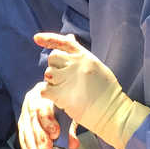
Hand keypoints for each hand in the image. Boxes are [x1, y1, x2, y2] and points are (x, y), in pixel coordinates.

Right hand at [17, 81, 77, 148]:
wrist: (60, 93)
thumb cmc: (64, 102)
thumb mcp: (69, 112)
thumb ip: (70, 128)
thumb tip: (73, 143)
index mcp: (46, 90)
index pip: (44, 104)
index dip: (48, 120)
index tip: (55, 133)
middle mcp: (33, 98)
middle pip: (33, 116)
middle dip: (39, 134)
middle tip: (47, 146)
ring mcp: (26, 108)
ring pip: (26, 125)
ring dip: (32, 142)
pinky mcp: (22, 119)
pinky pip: (22, 132)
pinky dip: (26, 144)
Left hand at [36, 32, 149, 148]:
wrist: (112, 111)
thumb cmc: (106, 92)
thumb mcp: (96, 66)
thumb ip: (81, 54)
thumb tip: (69, 37)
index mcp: (85, 57)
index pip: (64, 42)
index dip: (48, 39)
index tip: (36, 38)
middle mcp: (76, 64)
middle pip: (52, 58)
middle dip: (54, 68)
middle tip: (63, 80)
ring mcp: (69, 78)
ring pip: (48, 73)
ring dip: (52, 82)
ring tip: (65, 90)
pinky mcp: (62, 94)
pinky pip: (45, 89)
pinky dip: (49, 94)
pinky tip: (59, 98)